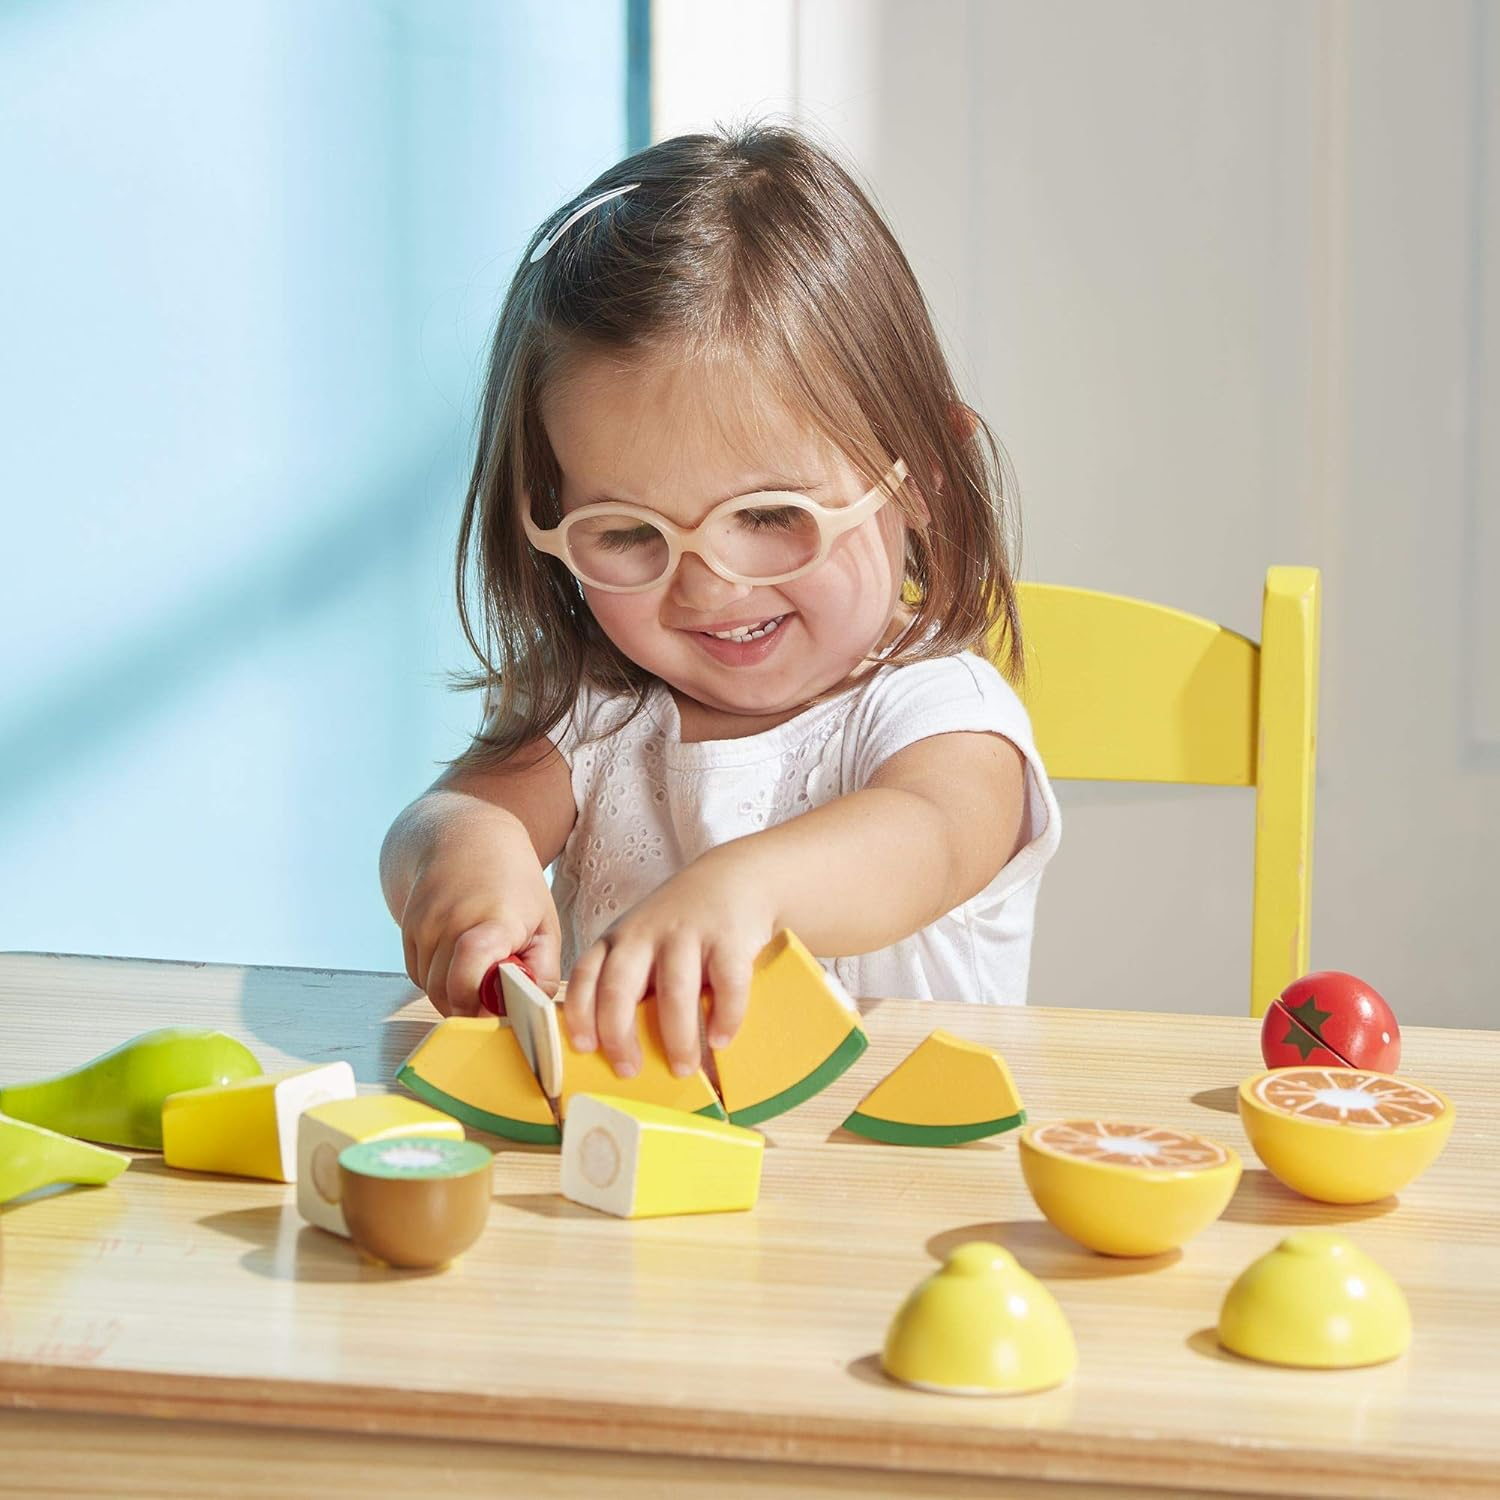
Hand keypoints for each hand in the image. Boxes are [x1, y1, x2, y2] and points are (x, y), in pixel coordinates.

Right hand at [399, 816, 559, 1016]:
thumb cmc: (514, 885)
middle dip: (469, 1007)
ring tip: (479, 969)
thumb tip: (527, 1012)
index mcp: (493, 920)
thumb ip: (541, 973)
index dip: (475, 1003)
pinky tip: (458, 957)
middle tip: (493, 995)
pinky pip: (418, 975)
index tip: (493, 1011)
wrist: (467, 838)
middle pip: (446, 992)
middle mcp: (451, 921)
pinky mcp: (407, 927)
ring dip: (453, 993)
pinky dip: (437, 978)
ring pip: (430, 988)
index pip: (468, 972)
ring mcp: (424, 924)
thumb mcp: (545, 925)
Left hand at [562, 849, 776, 1078]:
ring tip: (683, 1068)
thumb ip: (629, 982)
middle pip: (619, 987)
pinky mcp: (729, 937)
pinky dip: (724, 1017)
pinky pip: (727, 984)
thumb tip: (621, 1053)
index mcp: (617, 939)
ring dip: (677, 1037)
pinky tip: (721, 1039)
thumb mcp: (643, 942)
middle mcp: (645, 933)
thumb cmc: (682, 924)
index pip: (585, 976)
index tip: (585, 1049)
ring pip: (674, 992)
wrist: (735, 877)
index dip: (580, 1014)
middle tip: (629, 1071)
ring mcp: (688, 933)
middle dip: (619, 1036)